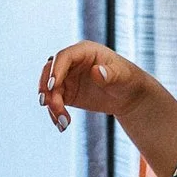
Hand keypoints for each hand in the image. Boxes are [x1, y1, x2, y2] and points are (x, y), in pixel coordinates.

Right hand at [36, 41, 176, 176]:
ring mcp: (66, 78)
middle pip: (49, 72)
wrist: (128, 95)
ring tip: (63, 121)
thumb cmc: (127, 79)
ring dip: (51, 105)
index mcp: (84, 50)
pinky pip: (53, 102)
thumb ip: (109, 74)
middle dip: (48, 89)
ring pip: (49, 89)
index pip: (63, 57)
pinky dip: (55, 113)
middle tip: (52, 106)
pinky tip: (63, 125)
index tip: (54, 86)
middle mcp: (71, 62)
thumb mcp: (121, 76)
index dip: (56, 70)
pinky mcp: (65, 93)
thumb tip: (96, 71)